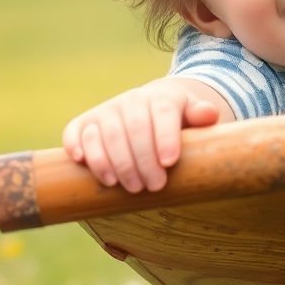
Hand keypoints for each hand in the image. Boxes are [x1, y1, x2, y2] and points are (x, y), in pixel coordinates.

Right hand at [62, 78, 225, 191]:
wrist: (152, 109)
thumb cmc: (177, 123)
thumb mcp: (193, 117)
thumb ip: (201, 116)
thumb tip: (209, 114)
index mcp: (161, 98)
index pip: (163, 113)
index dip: (165, 137)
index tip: (169, 163)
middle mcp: (131, 101)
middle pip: (133, 128)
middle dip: (142, 160)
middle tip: (153, 186)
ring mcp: (106, 111)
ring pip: (104, 133)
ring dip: (112, 161)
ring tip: (124, 186)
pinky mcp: (85, 122)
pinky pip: (75, 131)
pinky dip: (75, 145)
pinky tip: (81, 162)